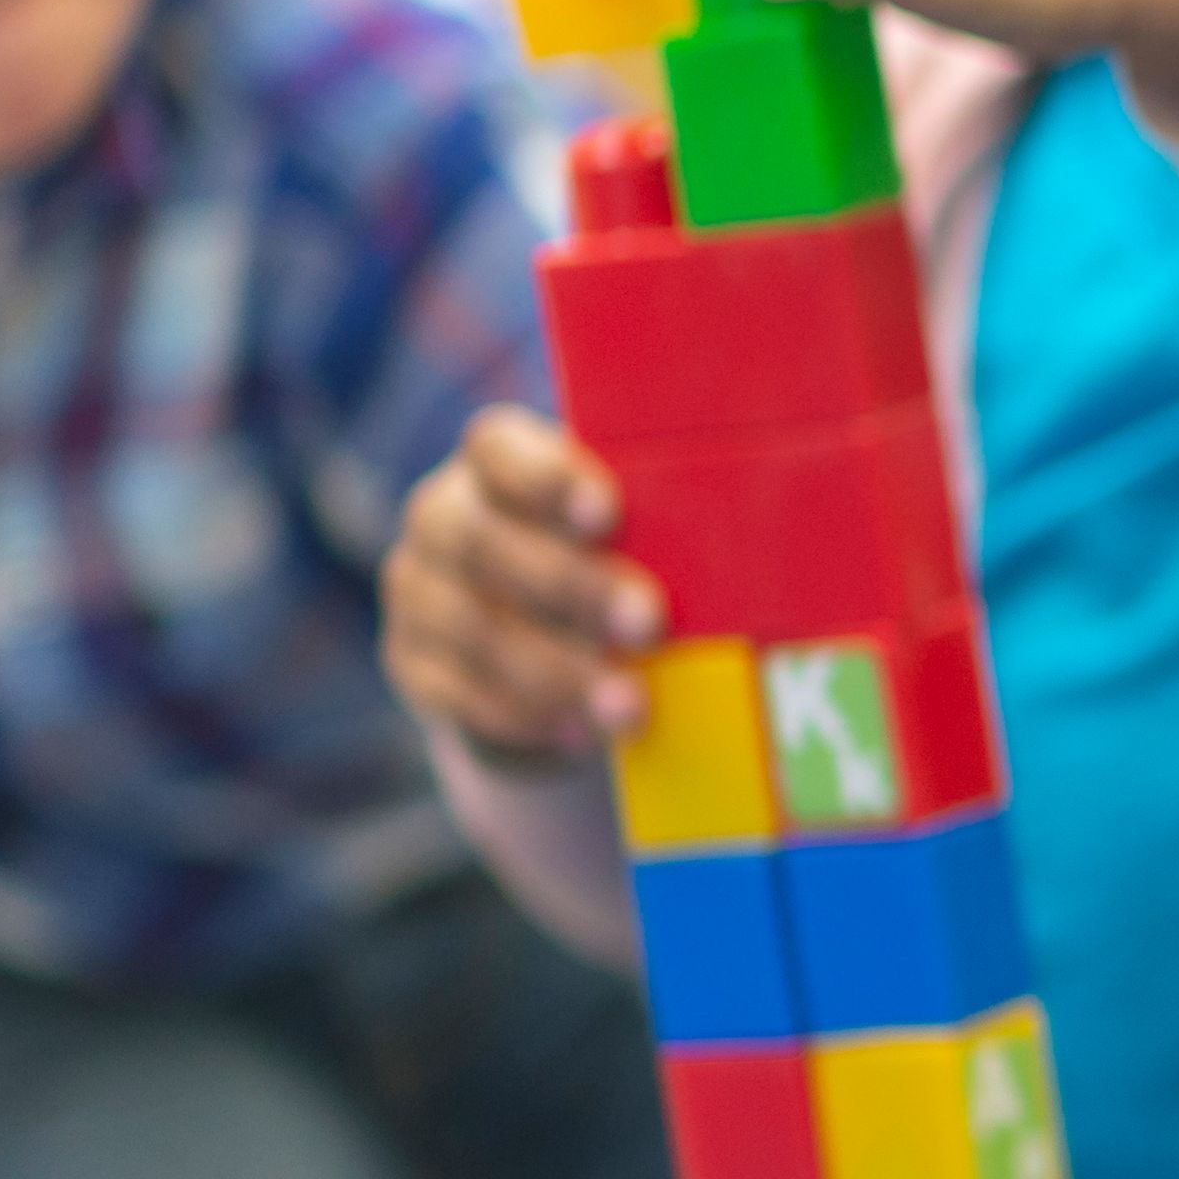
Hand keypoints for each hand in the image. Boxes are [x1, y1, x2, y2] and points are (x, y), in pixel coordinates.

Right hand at [385, 408, 660, 771]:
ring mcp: (419, 590)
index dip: (546, 475)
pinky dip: (523, 715)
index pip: (496, 446)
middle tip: (649, 624)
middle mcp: (444, 516)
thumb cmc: (618, 558)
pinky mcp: (412, 663)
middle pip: (482, 540)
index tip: (609, 513)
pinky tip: (582, 732)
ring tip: (630, 705)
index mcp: (496, 462)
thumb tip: (766, 541)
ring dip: (555, 671)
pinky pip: (454, 692)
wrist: (550, 637)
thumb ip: (672, 521)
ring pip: (469, 626)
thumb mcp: (641, 527)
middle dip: (570, 587)